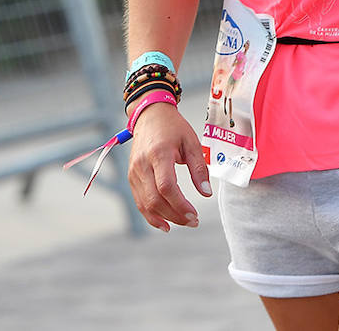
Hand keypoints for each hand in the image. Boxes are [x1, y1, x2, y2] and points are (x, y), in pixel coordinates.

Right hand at [126, 102, 211, 231]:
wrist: (150, 115)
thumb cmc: (173, 127)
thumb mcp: (192, 142)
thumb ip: (199, 168)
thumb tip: (206, 193)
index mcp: (159, 153)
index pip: (166, 186)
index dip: (180, 205)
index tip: (194, 214)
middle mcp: (142, 164)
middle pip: (155, 199)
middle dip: (175, 215)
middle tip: (193, 221)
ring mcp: (134, 171)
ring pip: (145, 204)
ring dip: (164, 218)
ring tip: (183, 222)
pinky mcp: (131, 176)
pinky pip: (139, 201)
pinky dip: (151, 215)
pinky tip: (165, 223)